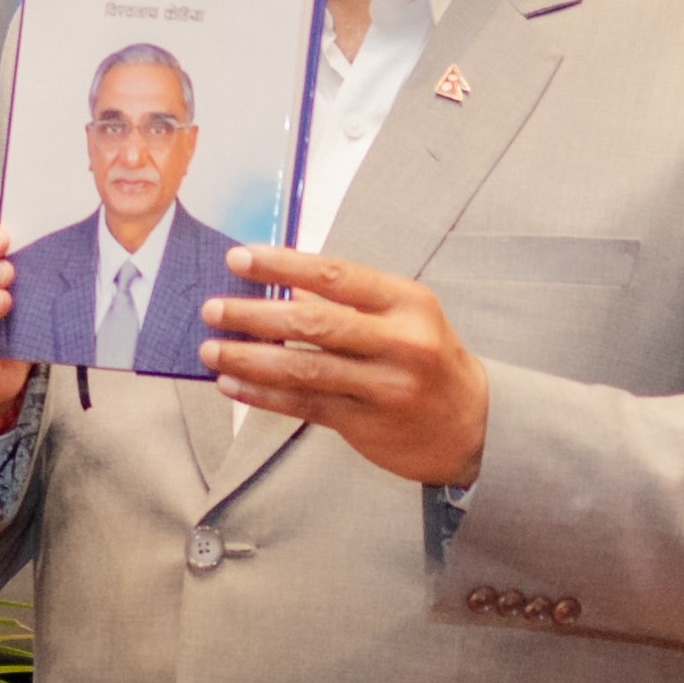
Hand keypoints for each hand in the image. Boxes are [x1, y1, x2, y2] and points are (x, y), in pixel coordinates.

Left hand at [200, 245, 488, 487]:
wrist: (472, 424)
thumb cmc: (425, 357)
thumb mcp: (400, 316)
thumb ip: (345, 300)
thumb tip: (275, 282)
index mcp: (406, 302)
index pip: (335, 275)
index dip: (282, 265)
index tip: (237, 258)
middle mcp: (400, 342)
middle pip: (314, 324)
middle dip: (254, 315)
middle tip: (212, 309)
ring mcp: (385, 386)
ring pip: (304, 369)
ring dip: (249, 359)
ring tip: (210, 350)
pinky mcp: (367, 423)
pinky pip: (305, 405)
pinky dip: (263, 395)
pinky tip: (232, 384)